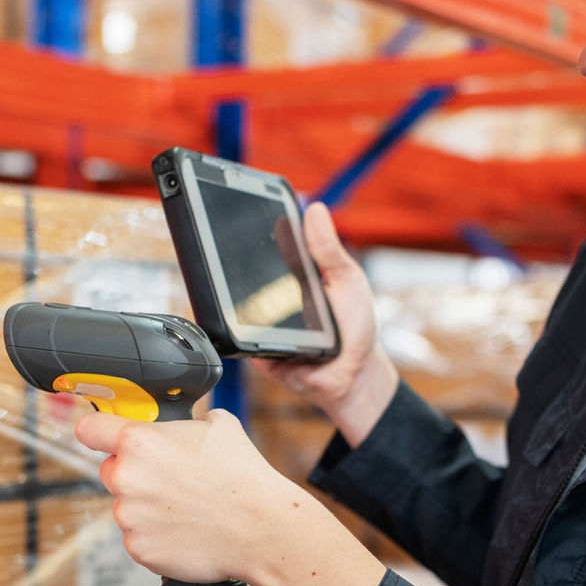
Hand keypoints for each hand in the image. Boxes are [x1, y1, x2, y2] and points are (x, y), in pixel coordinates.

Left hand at [76, 407, 387, 585]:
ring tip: (187, 508)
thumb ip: (183, 423)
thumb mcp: (217, 425)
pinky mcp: (138, 548)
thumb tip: (179, 426)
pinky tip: (186, 529)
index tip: (99, 434)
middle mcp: (127, 477)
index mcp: (140, 441)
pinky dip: (157, 536)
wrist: (262, 529)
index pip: (90, 428)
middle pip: (111, 471)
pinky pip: (139, 537)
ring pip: (127, 507)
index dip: (96, 429)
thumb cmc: (243, 477)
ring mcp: (129, 516)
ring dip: (147, 508)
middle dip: (135, 474)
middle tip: (171, 480)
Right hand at [253, 202, 398, 446]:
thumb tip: (314, 210)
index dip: (251, 232)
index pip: (266, 249)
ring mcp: (260, 324)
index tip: (241, 211)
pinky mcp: (255, 351)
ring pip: (235, 307)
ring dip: (239, 298)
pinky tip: (254, 324)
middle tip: (230, 246)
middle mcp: (271, 297)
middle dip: (236, 262)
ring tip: (253, 293)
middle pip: (242, 276)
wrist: (353, 375)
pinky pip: (240, 339)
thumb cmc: (354, 325)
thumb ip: (328, 249)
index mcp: (292, 274)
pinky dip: (243, 331)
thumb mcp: (346, 279)